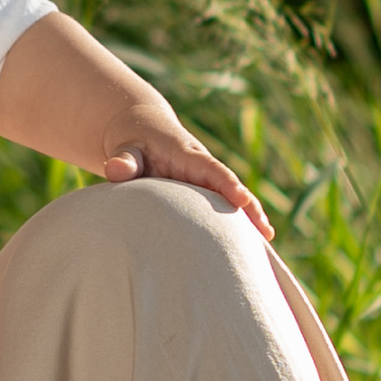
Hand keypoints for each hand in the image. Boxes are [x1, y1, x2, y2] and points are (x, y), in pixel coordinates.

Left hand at [100, 103, 273, 239]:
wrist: (141, 132)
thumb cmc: (132, 142)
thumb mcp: (125, 147)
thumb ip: (123, 159)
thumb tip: (114, 169)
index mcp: (187, 155)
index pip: (210, 169)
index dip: (226, 184)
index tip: (241, 198)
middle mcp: (203, 169)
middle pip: (230, 189)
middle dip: (248, 208)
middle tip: (265, 232)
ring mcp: (205, 183)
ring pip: (229, 202)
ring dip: (248, 220)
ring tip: (266, 244)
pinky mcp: (202, 194)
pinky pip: (221, 209)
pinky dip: (235, 225)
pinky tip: (248, 249)